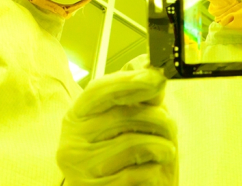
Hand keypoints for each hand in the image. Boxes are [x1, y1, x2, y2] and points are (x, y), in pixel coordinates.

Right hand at [57, 68, 176, 185]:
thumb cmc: (124, 153)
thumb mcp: (130, 118)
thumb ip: (138, 93)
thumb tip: (151, 66)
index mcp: (78, 115)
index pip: (99, 90)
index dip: (130, 81)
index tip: (158, 80)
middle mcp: (71, 140)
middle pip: (124, 116)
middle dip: (159, 120)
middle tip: (170, 126)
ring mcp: (80, 168)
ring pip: (133, 145)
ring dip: (161, 147)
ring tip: (166, 150)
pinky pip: (136, 174)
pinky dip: (153, 171)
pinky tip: (152, 170)